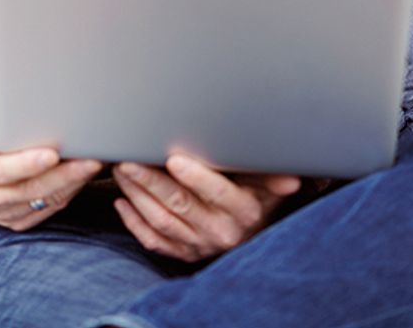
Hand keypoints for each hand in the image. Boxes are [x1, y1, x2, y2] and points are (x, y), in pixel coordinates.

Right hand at [0, 115, 102, 230]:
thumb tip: (6, 117)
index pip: (3, 172)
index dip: (28, 164)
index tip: (52, 154)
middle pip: (33, 189)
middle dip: (65, 174)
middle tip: (91, 159)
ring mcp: (7, 214)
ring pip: (46, 200)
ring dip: (74, 183)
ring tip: (95, 163)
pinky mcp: (21, 221)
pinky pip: (50, 207)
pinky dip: (70, 191)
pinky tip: (84, 175)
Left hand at [112, 153, 300, 261]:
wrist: (254, 236)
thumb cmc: (257, 199)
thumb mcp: (269, 185)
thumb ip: (271, 175)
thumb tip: (290, 179)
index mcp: (244, 211)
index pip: (218, 193)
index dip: (196, 177)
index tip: (174, 159)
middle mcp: (222, 232)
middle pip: (180, 204)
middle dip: (151, 180)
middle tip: (129, 160)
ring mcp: (200, 245)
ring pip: (162, 220)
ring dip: (137, 195)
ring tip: (122, 172)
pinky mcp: (184, 254)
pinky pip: (154, 241)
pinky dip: (134, 222)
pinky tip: (122, 202)